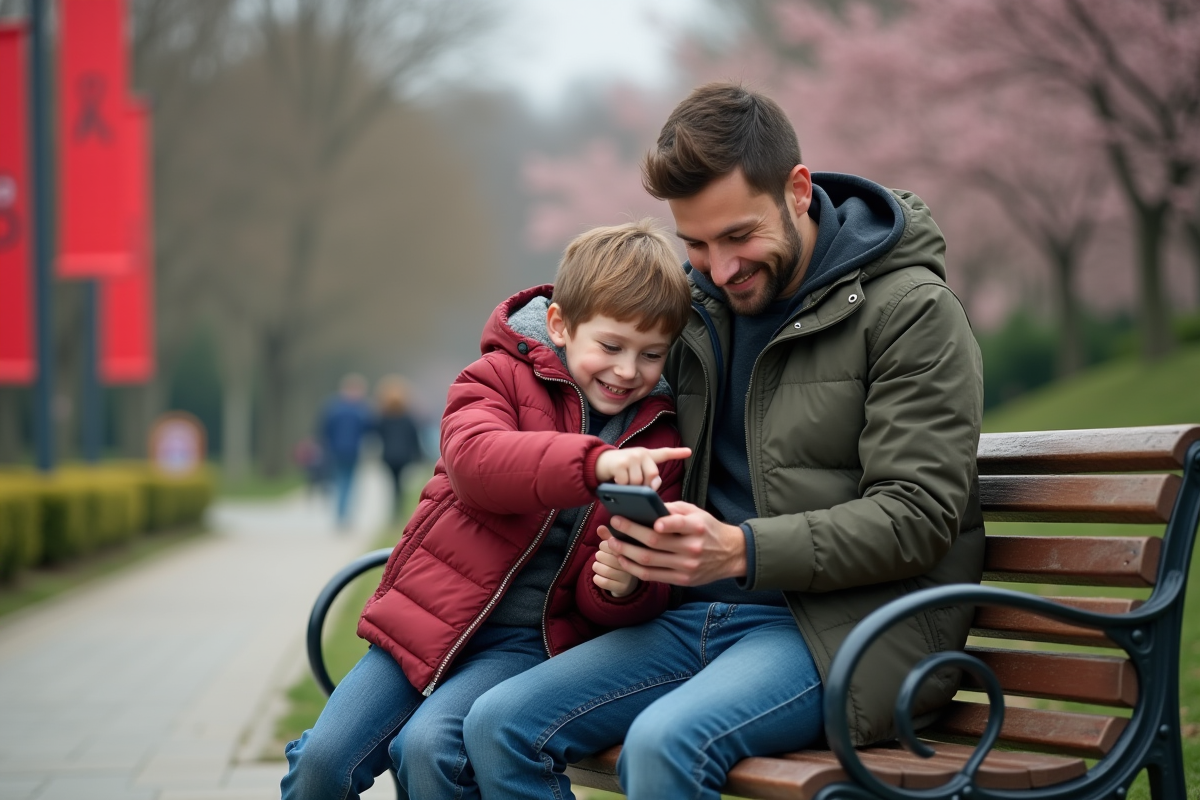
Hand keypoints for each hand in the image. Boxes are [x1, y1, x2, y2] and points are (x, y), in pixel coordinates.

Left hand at [592, 538, 638, 597]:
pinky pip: (604, 582)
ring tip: (598, 565)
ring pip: (605, 570)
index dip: (604, 545)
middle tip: (600, 557)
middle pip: (608, 557)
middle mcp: (633, 564)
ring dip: (596, 567)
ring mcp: (628, 577)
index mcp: (632, 550)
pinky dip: (597, 579)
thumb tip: (600, 527)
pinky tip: (598, 576)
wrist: (627, 584)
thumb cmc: (619, 560)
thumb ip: (608, 537)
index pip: (613, 545)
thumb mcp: (616, 547)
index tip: (605, 547)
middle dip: (599, 556)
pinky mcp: (622, 588)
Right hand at [595, 447, 690, 489]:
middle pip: (653, 475)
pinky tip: (616, 482)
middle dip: (646, 486)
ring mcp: (630, 457)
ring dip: (632, 488)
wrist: (597, 463)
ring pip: (639, 482)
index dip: (677, 453)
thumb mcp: (636, 471)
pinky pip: (626, 483)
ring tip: (624, 484)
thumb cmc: (620, 470)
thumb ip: (648, 477)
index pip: (664, 453)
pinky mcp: (620, 463)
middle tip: (636, 487)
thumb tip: (654, 487)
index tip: (689, 451)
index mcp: (647, 455)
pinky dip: (621, 487)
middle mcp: (640, 453)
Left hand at [600, 501, 746, 586]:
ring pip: (649, 561)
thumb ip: (674, 510)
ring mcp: (686, 566)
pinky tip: (623, 558)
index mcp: (697, 527)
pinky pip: (652, 575)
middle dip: (630, 532)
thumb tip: (647, 506)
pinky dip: (633, 567)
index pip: (679, 524)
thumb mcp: (697, 513)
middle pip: (655, 542)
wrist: (731, 554)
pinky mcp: (682, 580)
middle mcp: (692, 547)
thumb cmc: (708, 529)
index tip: (651, 521)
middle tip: (614, 523)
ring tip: (612, 542)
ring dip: (626, 551)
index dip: (665, 524)